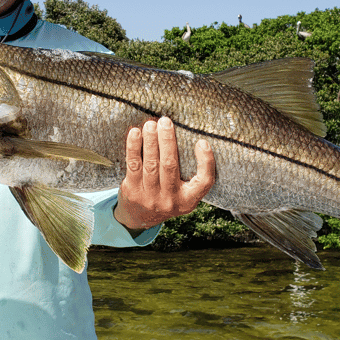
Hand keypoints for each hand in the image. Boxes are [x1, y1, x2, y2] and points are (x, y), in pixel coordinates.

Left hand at [113, 117, 214, 232]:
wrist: (140, 217)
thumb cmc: (166, 196)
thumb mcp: (183, 194)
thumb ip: (189, 173)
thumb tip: (189, 136)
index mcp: (188, 200)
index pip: (204, 182)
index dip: (206, 161)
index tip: (202, 142)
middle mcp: (170, 200)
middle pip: (170, 165)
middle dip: (167, 140)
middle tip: (165, 121)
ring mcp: (150, 197)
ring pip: (151, 163)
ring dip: (150, 141)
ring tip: (151, 124)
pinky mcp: (132, 191)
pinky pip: (133, 165)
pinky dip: (134, 147)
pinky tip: (135, 133)